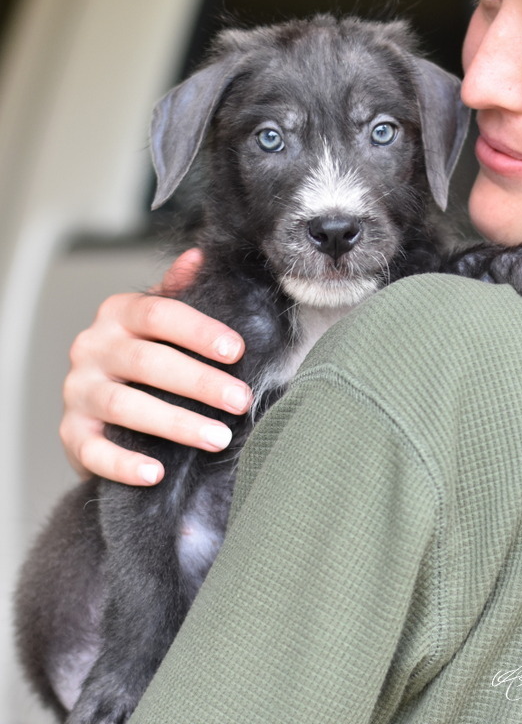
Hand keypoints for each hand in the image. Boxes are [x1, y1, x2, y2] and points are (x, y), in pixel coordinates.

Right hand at [60, 249, 251, 484]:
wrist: (99, 405)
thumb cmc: (142, 358)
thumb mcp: (157, 321)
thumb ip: (177, 293)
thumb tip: (199, 256)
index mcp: (117, 314)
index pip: (158, 313)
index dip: (199, 331)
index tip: (238, 351)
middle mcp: (91, 348)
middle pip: (147, 361)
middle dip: (199, 382)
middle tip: (240, 400)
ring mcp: (77, 391)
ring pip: (124, 405)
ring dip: (175, 423)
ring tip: (219, 438)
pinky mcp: (72, 433)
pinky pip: (93, 451)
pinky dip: (124, 463)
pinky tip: (157, 473)